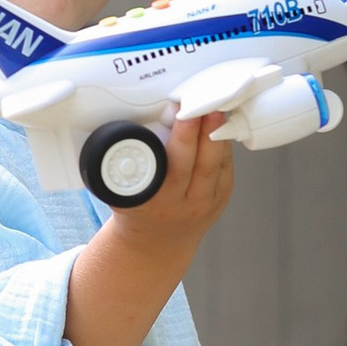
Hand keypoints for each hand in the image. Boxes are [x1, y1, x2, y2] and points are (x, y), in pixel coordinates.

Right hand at [118, 108, 237, 254]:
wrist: (157, 242)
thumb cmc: (137, 210)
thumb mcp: (122, 192)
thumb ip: (125, 167)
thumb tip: (132, 125)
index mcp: (157, 202)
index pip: (172, 168)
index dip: (179, 139)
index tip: (179, 114)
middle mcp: (185, 204)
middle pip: (200, 163)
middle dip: (203, 130)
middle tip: (206, 103)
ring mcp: (208, 201)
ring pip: (217, 163)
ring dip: (218, 133)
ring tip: (217, 106)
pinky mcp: (223, 195)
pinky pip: (225, 164)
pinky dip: (223, 142)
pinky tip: (220, 122)